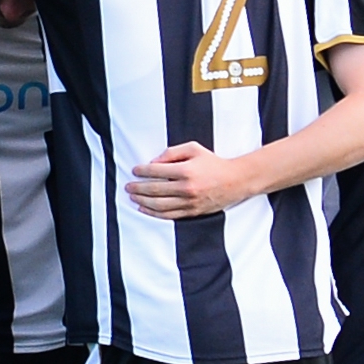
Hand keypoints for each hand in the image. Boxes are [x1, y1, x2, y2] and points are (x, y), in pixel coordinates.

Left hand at [125, 142, 256, 220]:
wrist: (235, 181)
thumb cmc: (213, 162)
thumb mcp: (194, 149)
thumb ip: (172, 153)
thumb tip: (153, 162)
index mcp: (186, 170)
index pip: (157, 171)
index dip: (142, 171)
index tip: (134, 170)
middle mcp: (187, 188)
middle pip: (155, 190)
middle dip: (138, 188)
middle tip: (128, 186)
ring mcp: (189, 202)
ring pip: (159, 205)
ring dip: (142, 201)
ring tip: (132, 197)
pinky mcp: (192, 212)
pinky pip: (168, 215)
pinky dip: (153, 213)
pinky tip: (144, 209)